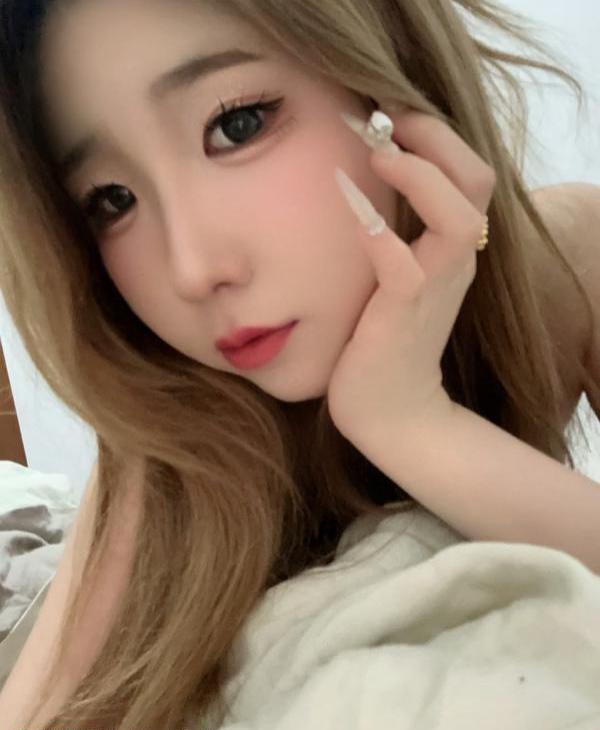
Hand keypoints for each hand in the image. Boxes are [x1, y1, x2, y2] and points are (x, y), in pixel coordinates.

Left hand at [327, 108, 495, 448]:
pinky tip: (352, 206)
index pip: (468, 174)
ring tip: (377, 153)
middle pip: (476, 180)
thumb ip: (394, 236)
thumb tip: (360, 188)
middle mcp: (455, 262)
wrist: (391, 412)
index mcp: (452, 249)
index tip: (387, 116)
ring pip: (458, 217)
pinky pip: (403, 264)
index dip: (436, 135)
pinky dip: (378, 232)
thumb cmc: (384, 342)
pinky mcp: (405, 314)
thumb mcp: (395, 279)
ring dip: (419, 175)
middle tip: (385, 119)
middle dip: (435, 137)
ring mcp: (435, 288)